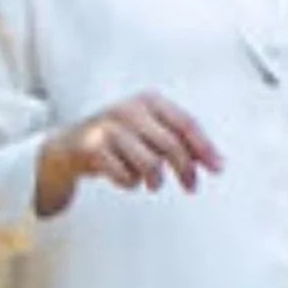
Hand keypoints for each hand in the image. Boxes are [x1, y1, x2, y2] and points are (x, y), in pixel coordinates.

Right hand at [38, 93, 221, 213]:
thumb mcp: (151, 133)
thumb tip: (216, 162)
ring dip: (155, 179)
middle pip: (171, 144)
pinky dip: (130, 183)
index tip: (218, 168)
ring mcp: (108, 127)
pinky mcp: (91, 148)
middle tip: (191, 186)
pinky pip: (125, 175)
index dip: (204, 147)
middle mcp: (128, 109)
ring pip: (149, 163)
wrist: (69, 145)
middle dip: (185, 170)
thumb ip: (182, 142)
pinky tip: (126, 178)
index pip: (185, 123)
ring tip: (153, 183)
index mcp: (148, 101)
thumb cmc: (119, 139)